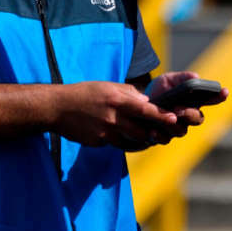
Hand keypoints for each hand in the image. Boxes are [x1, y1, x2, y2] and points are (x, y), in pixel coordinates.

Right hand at [51, 81, 177, 149]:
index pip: (145, 110)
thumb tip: (146, 101)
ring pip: (130, 141)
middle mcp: (113, 117)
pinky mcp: (98, 142)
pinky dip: (118, 140)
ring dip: (138, 139)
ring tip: (144, 136)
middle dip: (152, 133)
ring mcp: (105, 132)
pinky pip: (114, 143)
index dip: (161, 116)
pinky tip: (113, 133)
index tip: (174, 119)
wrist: (58, 107)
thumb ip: (128, 93)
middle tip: (161, 133)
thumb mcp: (107, 87)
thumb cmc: (85, 93)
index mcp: (117, 100)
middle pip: (141, 131)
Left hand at [144, 71, 229, 144]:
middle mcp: (188, 117)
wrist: (138, 105)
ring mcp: (177, 128)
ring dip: (173, 124)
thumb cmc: (159, 91)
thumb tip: (196, 77)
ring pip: (181, 131)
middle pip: (197, 119)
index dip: (219, 97)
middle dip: (190, 114)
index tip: (225, 91)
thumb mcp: (168, 80)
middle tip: (178, 109)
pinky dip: (159, 135)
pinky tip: (153, 131)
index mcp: (193, 101)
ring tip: (164, 118)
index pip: (211, 100)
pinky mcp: (162, 137)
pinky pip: (164, 139)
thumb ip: (181, 78)